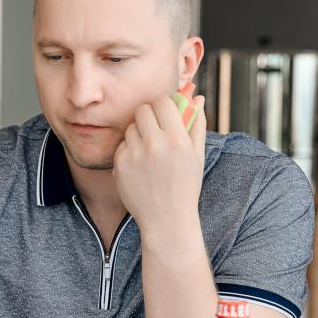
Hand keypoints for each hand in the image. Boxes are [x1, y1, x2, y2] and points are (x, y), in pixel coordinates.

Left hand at [113, 95, 205, 246]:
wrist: (166, 219)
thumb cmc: (185, 186)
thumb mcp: (197, 156)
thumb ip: (196, 125)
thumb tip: (197, 98)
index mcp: (177, 140)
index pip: (163, 102)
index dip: (163, 106)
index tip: (164, 113)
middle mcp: (155, 145)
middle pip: (142, 110)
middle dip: (148, 116)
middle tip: (154, 129)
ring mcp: (135, 155)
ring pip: (130, 128)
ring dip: (137, 134)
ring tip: (148, 153)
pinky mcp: (120, 165)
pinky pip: (121, 146)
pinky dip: (128, 152)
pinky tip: (139, 168)